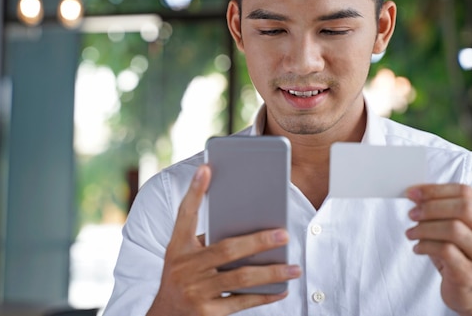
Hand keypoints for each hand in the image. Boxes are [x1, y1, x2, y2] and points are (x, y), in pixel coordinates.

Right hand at [147, 165, 301, 315]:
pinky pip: (241, 302)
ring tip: (294, 267)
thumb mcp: (183, 256)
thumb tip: (247, 225)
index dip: (195, 191)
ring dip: (271, 272)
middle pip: (226, 250)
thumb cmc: (181, 277)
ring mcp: (195, 291)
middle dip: (258, 241)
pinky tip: (281, 289)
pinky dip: (264, 296)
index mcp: (177, 247)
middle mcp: (184, 268)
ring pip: (240, 278)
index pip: (185, 215)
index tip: (207, 169)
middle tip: (284, 234)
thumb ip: (206, 239)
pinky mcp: (207, 313)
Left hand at [405, 184, 471, 315]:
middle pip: (463, 208)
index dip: (435, 190)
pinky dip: (426, 246)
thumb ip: (438, 209)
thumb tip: (414, 194)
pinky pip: (446, 251)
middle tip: (411, 214)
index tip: (411, 193)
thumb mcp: (451, 227)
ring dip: (425, 228)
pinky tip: (417, 248)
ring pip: (454, 229)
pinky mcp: (470, 273)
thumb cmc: (457, 252)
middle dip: (431, 207)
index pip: (464, 192)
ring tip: (410, 233)